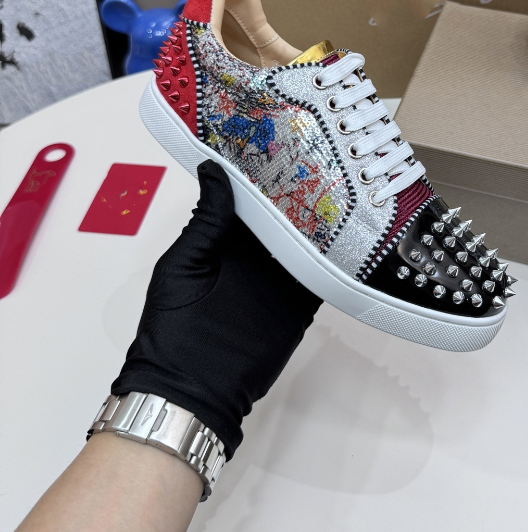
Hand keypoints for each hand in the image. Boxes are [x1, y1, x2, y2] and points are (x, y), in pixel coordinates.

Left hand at [111, 160, 320, 457]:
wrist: (192, 392)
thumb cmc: (173, 329)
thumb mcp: (184, 264)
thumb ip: (206, 220)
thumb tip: (212, 167)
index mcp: (221, 241)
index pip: (247, 198)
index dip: (261, 171)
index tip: (280, 139)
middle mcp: (253, 257)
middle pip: (282, 216)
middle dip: (299, 189)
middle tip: (323, 153)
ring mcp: (278, 281)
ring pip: (305, 242)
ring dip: (322, 221)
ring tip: (344, 184)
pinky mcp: (298, 305)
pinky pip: (321, 276)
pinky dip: (335, 260)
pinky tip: (351, 234)